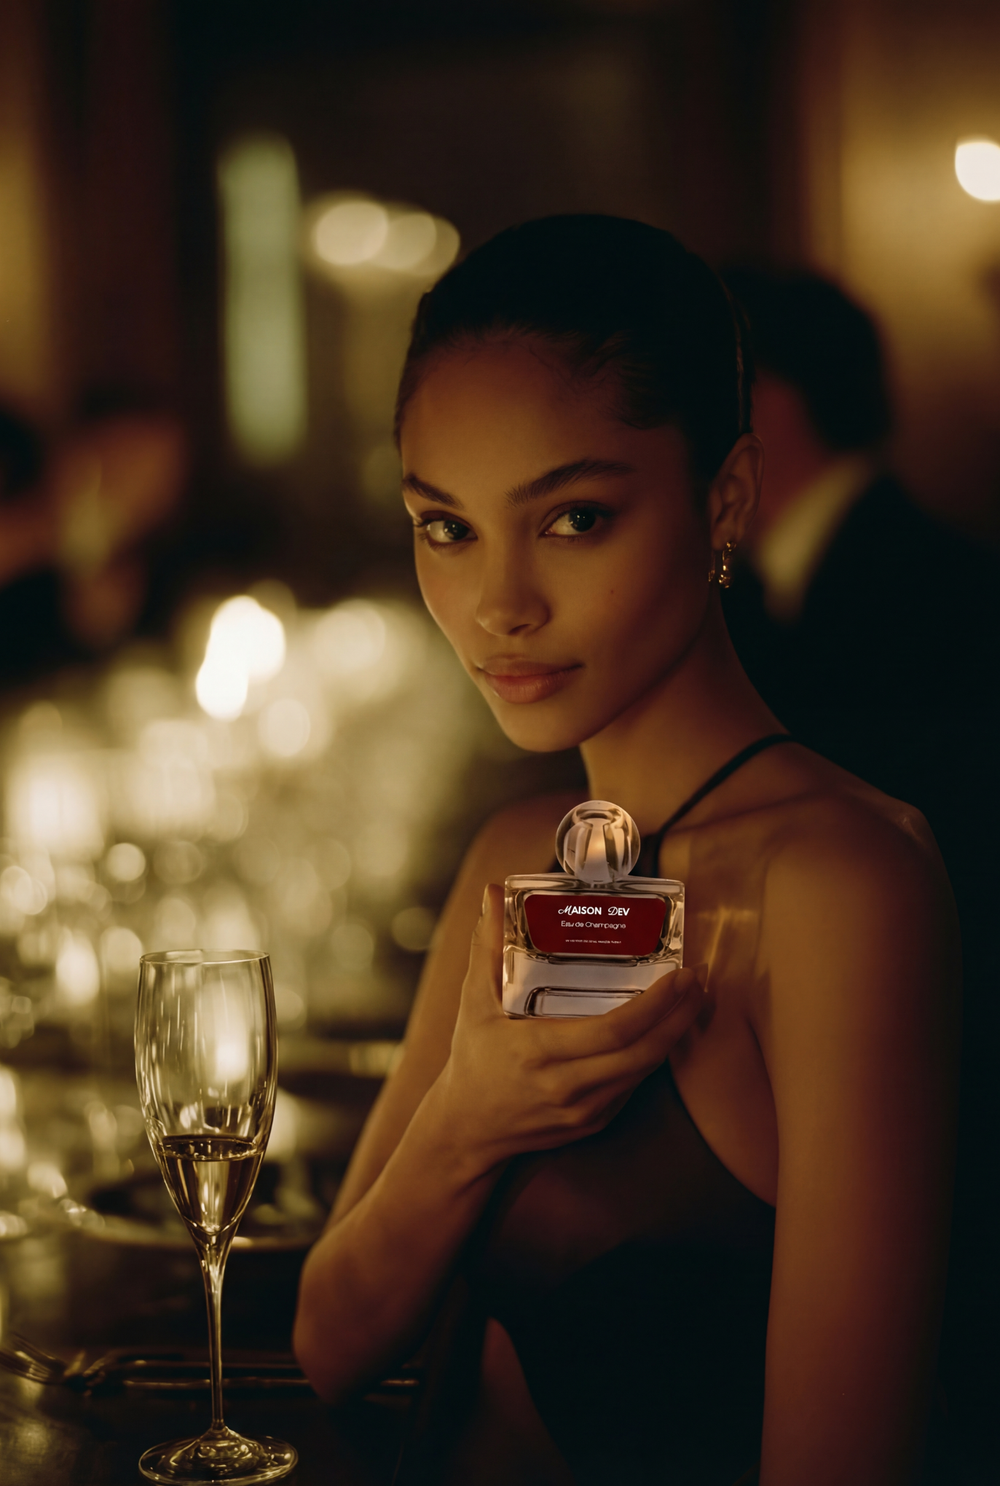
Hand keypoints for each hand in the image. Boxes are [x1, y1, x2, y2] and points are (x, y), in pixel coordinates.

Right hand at [432, 883, 706, 1171]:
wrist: (468, 1129)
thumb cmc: (473, 1059)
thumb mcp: (474, 1001)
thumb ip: (487, 946)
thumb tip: (493, 893)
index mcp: (539, 1051)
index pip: (612, 1032)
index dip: (653, 1006)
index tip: (677, 976)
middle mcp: (567, 1086)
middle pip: (641, 1054)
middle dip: (679, 1017)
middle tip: (698, 980)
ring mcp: (584, 1110)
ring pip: (643, 1072)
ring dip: (674, 1034)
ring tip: (692, 998)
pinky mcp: (594, 1122)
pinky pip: (632, 1086)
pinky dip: (653, 1055)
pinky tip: (666, 1028)